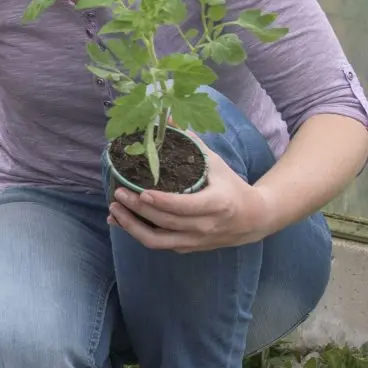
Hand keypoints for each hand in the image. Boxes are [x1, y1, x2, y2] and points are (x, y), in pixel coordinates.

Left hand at [108, 145, 270, 253]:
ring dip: (132, 227)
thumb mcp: (216, 163)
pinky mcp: (188, 248)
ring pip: (158, 241)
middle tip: (118, 194)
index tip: (142, 192)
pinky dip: (138, 234)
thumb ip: (192, 143)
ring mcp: (196, 240)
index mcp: (216, 204)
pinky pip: (159, 244)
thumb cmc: (231, 187)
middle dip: (139, 210)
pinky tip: (122, 222)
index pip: (185, 206)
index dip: (162, 202)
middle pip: (166, 222)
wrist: (252, 220)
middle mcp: (205, 226)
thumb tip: (168, 119)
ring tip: (114, 211)